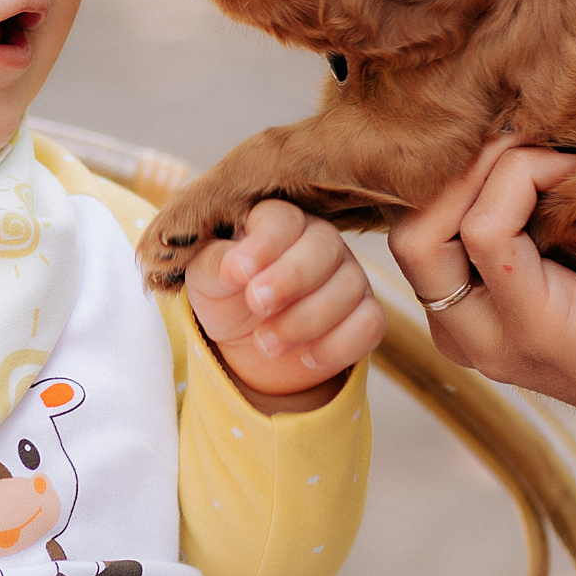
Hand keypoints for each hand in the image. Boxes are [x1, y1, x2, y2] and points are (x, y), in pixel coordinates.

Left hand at [184, 198, 384, 411]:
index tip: (242, 273)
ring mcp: (349, 276)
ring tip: (265, 343)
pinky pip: (369, 324)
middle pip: (325, 246)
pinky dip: (338, 345)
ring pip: (349, 287)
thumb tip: (236, 265)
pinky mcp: (365, 314)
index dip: (266, 244)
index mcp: (278, 222)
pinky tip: (305, 357)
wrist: (248, 342)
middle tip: (257, 305)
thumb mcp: (206, 278)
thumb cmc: (226, 295)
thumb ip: (217, 264)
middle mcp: (321, 241)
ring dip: (306, 320)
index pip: (284, 219)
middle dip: (290, 279)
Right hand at [386, 138, 575, 470]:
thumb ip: (536, 209)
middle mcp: (463, 334)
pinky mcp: (534, 330)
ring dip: (487, 167)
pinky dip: (522, 180)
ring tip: (558, 152)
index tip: (521, 132)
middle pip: (401, 230)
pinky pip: (485, 230)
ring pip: (422, 230)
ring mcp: (490, 339)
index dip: (449, 169)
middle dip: (454, 166)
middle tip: (529, 135)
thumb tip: (515, 118)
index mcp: (468, 315)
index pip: (410, 224)